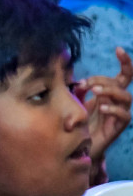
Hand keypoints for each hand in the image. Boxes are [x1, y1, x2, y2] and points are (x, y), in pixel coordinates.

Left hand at [77, 47, 132, 168]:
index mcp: (109, 92)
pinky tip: (102, 108)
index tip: (118, 49)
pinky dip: (114, 109)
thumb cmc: (77, 122)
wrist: (78, 146)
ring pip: (126, 97)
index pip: (122, 75)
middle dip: (104, 79)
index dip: (124, 62)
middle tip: (87, 84)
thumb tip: (69, 71)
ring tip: (95, 92)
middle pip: (121, 83)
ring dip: (110, 91)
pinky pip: (124, 116)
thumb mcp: (74, 101)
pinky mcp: (118, 127)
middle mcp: (116, 101)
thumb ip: (76, 88)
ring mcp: (118, 114)